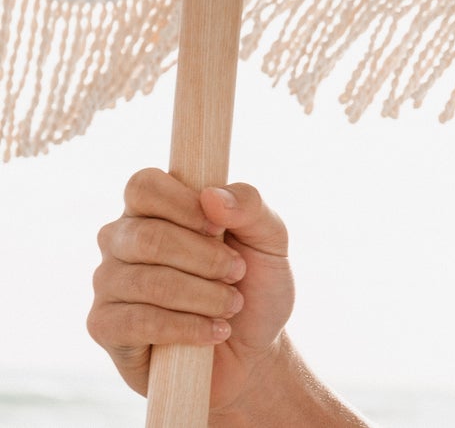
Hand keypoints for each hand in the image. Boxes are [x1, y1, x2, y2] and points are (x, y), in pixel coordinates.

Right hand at [88, 169, 296, 412]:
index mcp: (156, 207)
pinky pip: (136, 321)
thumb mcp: (270, 238)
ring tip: (231, 306)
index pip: (143, 186)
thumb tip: (210, 195)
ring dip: (201, 296)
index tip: (219, 227)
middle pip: (146, 236)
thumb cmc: (256, 282)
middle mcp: (123, 239)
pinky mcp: (104, 326)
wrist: (252, 348)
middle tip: (237, 272)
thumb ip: (250, 205)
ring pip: (145, 281)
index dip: (181, 203)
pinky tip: (213, 331)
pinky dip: (184, 326)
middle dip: (202, 258)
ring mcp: (109, 282)